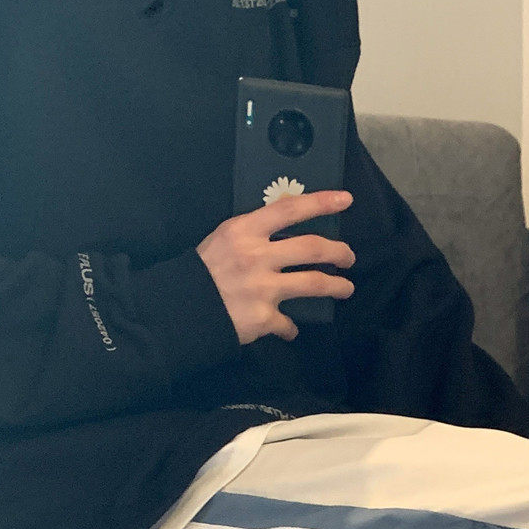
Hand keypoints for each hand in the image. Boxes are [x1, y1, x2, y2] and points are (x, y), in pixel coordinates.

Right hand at [196, 190, 354, 343]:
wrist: (180, 308)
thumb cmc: (202, 270)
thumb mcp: (224, 239)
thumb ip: (254, 234)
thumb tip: (287, 231)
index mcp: (245, 231)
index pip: (289, 209)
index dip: (320, 202)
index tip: (345, 200)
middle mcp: (257, 256)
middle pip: (312, 248)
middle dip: (338, 251)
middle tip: (349, 257)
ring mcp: (262, 288)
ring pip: (314, 283)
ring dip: (336, 286)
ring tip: (346, 288)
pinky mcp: (263, 317)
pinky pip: (288, 323)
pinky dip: (291, 328)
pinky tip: (290, 329)